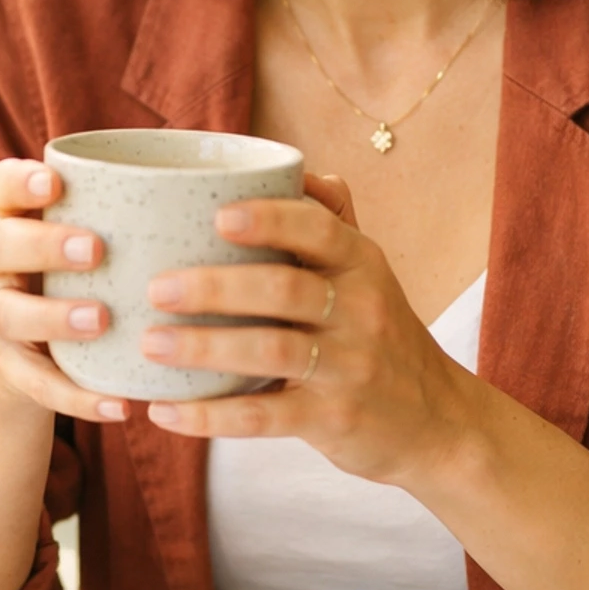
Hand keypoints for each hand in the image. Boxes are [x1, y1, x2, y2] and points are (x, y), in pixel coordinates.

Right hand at [0, 160, 127, 423]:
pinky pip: (37, 384)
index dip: (20, 180)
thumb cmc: (76, 274)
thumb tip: (233, 190)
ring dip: (53, 316)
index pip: (0, 187)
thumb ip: (128, 213)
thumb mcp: (85, 235)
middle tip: (95, 249)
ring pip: (7, 314)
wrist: (24, 352)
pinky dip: (78, 397)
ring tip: (100, 319)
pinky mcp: (7, 368)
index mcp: (13, 219)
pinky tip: (120, 407)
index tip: (56, 181)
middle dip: (45, 245)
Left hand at [139, 175, 468, 483]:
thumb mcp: (371, 275)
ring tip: (151, 344)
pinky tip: (165, 412)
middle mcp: (362, 312)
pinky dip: (211, 415)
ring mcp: (350, 369)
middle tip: (156, 287)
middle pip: (285, 290)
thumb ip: (333, 224)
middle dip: (216, 286)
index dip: (271, 220)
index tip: (219, 217)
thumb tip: (297, 167)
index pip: (321, 230)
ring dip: (205, 348)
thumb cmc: (383, 337)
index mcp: (363, 266)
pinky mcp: (334, 421)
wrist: (438, 422)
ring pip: (272, 351)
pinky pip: (265, 416)